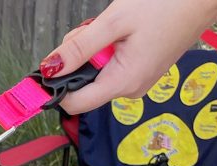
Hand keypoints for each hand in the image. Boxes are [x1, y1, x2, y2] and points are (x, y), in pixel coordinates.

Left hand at [43, 0, 216, 113]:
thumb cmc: (169, 4)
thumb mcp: (115, 21)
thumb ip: (80, 48)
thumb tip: (50, 68)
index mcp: (123, 82)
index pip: (74, 104)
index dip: (56, 88)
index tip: (47, 69)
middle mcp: (129, 88)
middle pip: (83, 87)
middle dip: (77, 61)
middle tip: (89, 32)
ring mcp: (136, 81)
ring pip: (96, 74)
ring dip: (92, 52)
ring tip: (110, 28)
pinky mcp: (140, 70)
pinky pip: (111, 66)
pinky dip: (106, 50)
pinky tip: (119, 32)